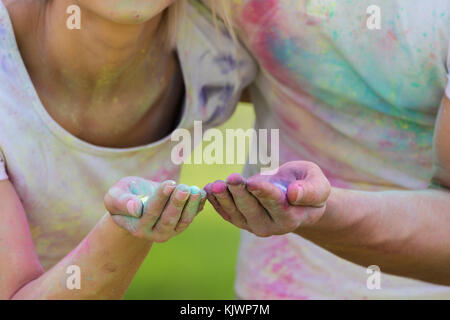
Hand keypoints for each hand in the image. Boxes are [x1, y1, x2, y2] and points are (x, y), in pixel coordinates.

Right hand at [104, 177, 205, 241]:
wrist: (136, 202)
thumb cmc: (124, 196)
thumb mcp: (115, 196)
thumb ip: (122, 202)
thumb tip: (136, 209)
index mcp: (137, 227)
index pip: (151, 212)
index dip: (161, 198)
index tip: (169, 184)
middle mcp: (155, 233)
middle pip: (169, 219)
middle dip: (177, 203)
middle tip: (184, 188)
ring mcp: (171, 230)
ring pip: (183, 220)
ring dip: (191, 205)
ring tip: (195, 190)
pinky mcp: (181, 224)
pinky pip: (192, 216)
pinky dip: (198, 205)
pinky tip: (202, 193)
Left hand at [204, 161, 329, 236]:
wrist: (296, 196)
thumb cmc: (308, 185)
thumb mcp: (318, 183)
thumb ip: (311, 190)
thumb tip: (294, 194)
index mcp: (292, 217)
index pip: (275, 204)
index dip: (263, 193)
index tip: (252, 182)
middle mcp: (272, 227)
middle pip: (252, 209)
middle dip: (240, 193)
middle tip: (230, 178)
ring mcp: (254, 226)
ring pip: (236, 213)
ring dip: (223, 198)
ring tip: (214, 185)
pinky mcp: (241, 221)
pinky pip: (227, 213)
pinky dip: (216, 202)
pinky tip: (208, 190)